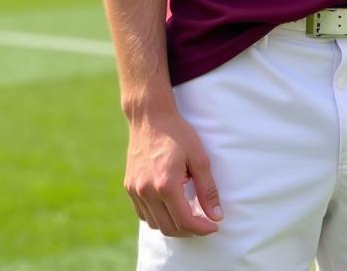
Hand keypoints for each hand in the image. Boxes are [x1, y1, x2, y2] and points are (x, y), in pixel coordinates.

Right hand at [124, 109, 222, 236]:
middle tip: (203, 221)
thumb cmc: (178, 133)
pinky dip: (157, 217)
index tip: (214, 225)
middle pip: (169, 228)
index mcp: (165, 185)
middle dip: (189, 230)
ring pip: (154, 224)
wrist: (150, 116)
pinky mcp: (129, 187)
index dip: (202, 229)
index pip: (185, 221)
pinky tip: (169, 206)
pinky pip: (143, 214)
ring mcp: (135, 190)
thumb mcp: (199, 157)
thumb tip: (217, 216)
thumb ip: (207, 189)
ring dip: (173, 225)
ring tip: (188, 214)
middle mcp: (147, 191)